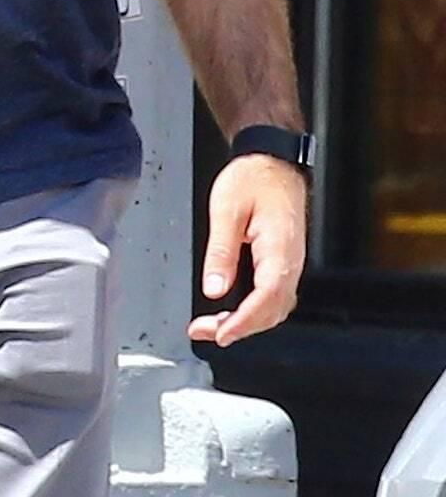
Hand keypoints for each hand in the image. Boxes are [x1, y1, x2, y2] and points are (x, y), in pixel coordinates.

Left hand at [188, 154, 306, 348]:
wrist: (271, 162)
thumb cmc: (252, 179)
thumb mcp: (226, 209)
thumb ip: (221, 251)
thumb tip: (214, 289)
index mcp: (280, 249)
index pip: (267, 298)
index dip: (245, 322)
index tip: (221, 334)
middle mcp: (291, 262)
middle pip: (272, 310)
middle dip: (240, 328)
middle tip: (205, 332)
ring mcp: (290, 264)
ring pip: (274, 308)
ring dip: (246, 322)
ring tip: (212, 326)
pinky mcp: (283, 262)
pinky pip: (272, 296)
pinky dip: (253, 310)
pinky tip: (233, 312)